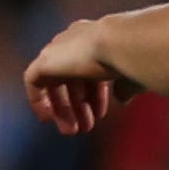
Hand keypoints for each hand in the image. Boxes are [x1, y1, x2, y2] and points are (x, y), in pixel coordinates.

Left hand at [23, 16, 128, 136]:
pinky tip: (48, 119)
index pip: (90, 70)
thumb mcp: (132, 75)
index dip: (95, 95)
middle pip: (70, 78)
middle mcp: (73, 40)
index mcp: (95, 38)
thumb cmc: (135, 58)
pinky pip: (33, 82)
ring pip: (54, 83)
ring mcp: (57, 50)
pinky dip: (39, 100)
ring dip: (63, 109)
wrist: (121, 43)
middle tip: (85, 128)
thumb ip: (125, 85)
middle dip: (78, 105)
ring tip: (72, 131)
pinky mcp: (44, 61)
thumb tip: (121, 99)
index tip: (101, 114)